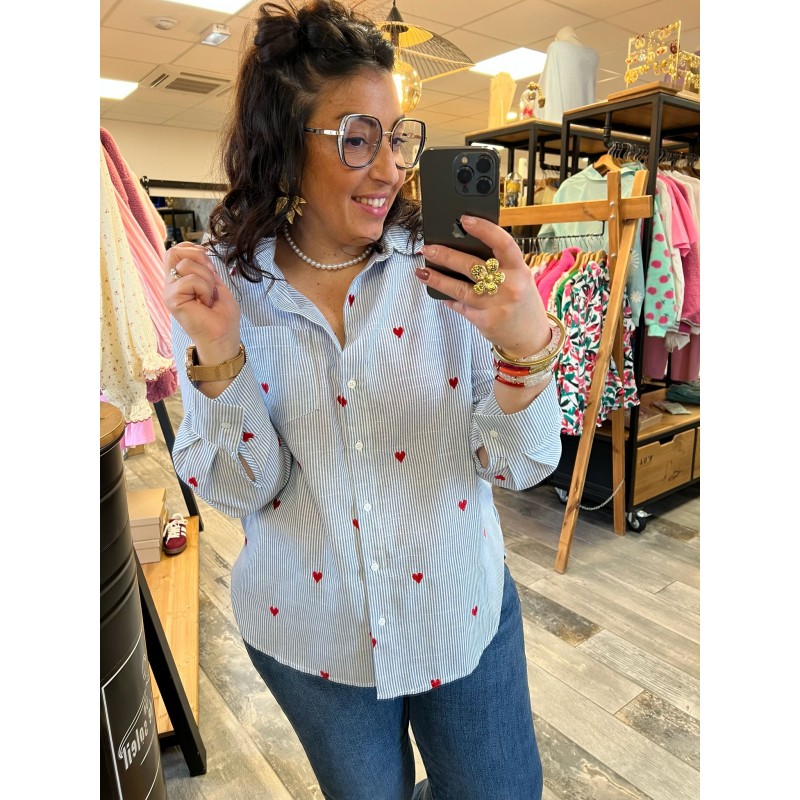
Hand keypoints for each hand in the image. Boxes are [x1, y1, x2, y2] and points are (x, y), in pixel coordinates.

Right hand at [162, 242, 241, 363]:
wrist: (223, 337)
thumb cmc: (221, 316)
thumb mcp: (215, 284)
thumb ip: (204, 268)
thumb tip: (200, 251)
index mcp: (179, 281)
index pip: (175, 251)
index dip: (192, 249)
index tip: (209, 264)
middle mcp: (170, 285)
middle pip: (174, 252)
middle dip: (199, 258)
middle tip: (211, 279)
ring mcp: (169, 292)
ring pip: (186, 265)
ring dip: (207, 279)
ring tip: (209, 298)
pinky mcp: (171, 299)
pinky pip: (190, 279)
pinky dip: (205, 289)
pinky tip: (205, 304)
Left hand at [417, 215, 549, 357]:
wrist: (531, 337)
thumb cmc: (523, 301)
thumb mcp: (520, 278)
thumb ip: (500, 264)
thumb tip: (464, 246)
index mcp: (520, 270)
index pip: (502, 243)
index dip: (484, 229)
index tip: (465, 219)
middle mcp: (509, 287)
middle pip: (471, 266)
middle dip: (446, 256)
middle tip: (429, 249)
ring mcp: (495, 306)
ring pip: (459, 288)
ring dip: (437, 279)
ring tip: (422, 271)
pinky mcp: (484, 321)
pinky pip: (460, 306)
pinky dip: (447, 297)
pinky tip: (438, 291)